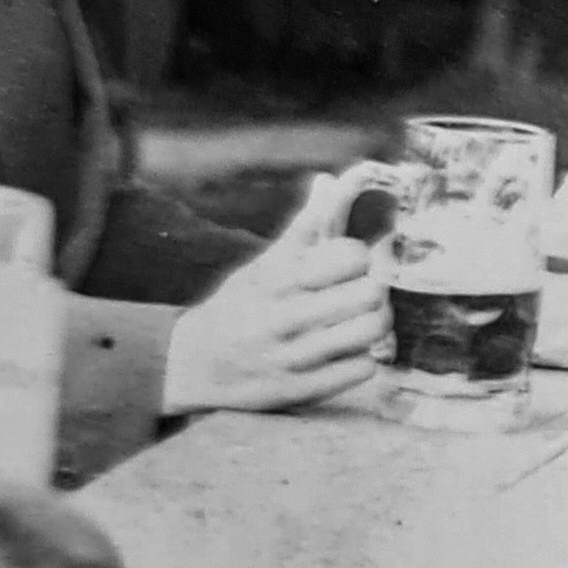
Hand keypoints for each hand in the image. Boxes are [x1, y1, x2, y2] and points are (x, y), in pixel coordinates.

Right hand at [161, 175, 387, 415]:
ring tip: (362, 320)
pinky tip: (349, 352)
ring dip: (377, 323)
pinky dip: (365, 359)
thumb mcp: (267, 262)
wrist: (189, 364)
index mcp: (277, 277)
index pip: (350, 255)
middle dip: (376, 289)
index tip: (351, 263)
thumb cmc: (242, 304)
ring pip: (371, 330)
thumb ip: (307, 223)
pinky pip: (362, 369)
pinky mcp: (299, 390)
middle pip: (369, 292)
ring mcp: (291, 356)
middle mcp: (282, 316)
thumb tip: (334, 177)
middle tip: (365, 293)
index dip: (361, 256)